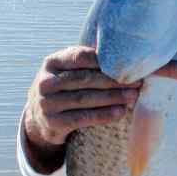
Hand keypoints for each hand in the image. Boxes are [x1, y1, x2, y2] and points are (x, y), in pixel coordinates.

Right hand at [23, 46, 140, 172]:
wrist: (40, 117)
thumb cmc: (64, 88)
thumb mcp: (68, 70)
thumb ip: (88, 61)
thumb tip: (125, 53)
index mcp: (51, 63)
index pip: (80, 57)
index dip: (104, 61)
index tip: (128, 64)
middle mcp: (46, 82)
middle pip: (85, 79)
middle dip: (114, 81)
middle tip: (136, 82)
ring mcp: (47, 103)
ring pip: (85, 99)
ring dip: (112, 97)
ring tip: (132, 96)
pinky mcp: (53, 123)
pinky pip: (83, 118)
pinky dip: (103, 115)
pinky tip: (120, 112)